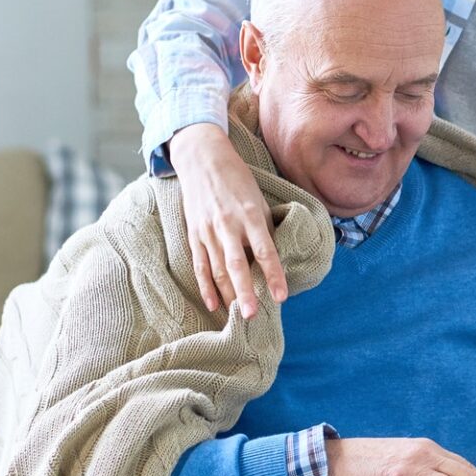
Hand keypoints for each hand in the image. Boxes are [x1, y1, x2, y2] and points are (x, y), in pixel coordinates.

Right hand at [171, 122, 287, 319]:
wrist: (202, 160)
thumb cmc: (238, 181)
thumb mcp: (258, 200)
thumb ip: (263, 229)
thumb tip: (271, 259)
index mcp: (249, 215)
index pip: (264, 250)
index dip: (273, 274)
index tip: (281, 296)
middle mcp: (227, 225)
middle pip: (236, 265)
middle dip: (245, 292)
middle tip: (252, 315)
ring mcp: (207, 231)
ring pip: (217, 269)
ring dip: (228, 294)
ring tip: (238, 315)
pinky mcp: (194, 235)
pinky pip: (200, 265)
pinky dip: (205, 286)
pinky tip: (214, 303)